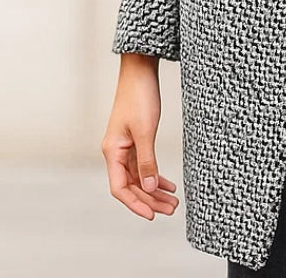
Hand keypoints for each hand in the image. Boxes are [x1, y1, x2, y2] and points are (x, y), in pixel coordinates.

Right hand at [102, 54, 180, 220]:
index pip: (120, 188)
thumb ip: (147, 160)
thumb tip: (150, 188)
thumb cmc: (140, 97)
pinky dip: (155, 175)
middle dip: (150, 200)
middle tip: (171, 210)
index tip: (152, 216)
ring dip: (154, 190)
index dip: (135, 204)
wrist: (140, 71)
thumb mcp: (146, 130)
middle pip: (131, 185)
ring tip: (173, 202)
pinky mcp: (135, 139)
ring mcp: (125, 146)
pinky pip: (143, 165)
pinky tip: (168, 184)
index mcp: (112, 151)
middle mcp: (116, 152)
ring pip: (139, 176)